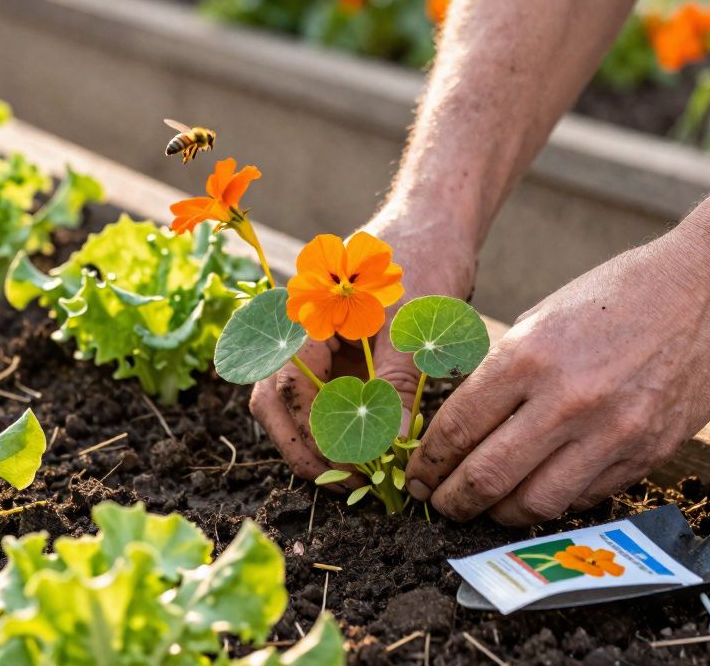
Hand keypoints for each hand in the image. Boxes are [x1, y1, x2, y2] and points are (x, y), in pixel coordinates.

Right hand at [249, 216, 477, 482]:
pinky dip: (337, 426)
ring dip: (316, 441)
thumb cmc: (422, 261)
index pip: (289, 386)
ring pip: (291, 404)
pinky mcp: (334, 353)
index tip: (349, 469)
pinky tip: (366, 451)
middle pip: (275, 401)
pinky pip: (321, 396)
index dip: (312, 434)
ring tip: (355, 476)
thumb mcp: (414, 324)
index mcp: (306, 314)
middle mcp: (298, 330)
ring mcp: (314, 343)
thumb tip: (391, 446)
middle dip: (303, 447)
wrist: (434, 224)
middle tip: (344, 485)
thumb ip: (398, 384)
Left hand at [405, 225, 709, 524]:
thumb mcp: (542, 317)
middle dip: (452, 500)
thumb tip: (464, 424)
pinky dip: (553, 501)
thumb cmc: (618, 297)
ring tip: (485, 508)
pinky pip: (583, 498)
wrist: (708, 292)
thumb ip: (505, 373)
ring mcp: (610, 433)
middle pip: (488, 476)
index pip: (459, 428)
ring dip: (499, 514)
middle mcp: (567, 400)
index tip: (418, 475)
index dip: (429, 462)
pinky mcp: (645, 454)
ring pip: (535, 503)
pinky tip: (538, 491)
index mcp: (530, 356)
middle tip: (438, 505)